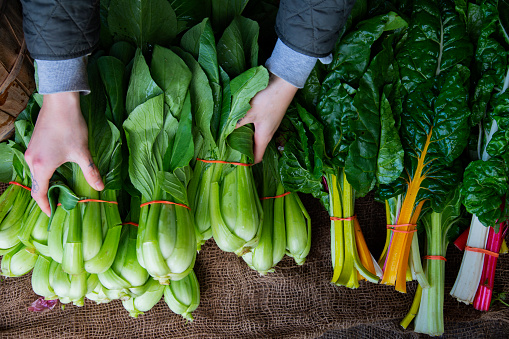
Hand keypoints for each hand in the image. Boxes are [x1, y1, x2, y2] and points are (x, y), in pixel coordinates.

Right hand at [24, 92, 103, 216]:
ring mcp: (31, 150)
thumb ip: (91, 171)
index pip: (39, 193)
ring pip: (35, 173)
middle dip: (46, 195)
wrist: (60, 102)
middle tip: (59, 203)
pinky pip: (36, 163)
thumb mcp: (83, 152)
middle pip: (36, 184)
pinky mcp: (34, 143)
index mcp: (41, 166)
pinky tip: (57, 171)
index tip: (52, 214)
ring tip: (59, 189)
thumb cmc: (71, 127)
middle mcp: (32, 160)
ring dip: (45, 183)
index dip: (45, 205)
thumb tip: (100, 188)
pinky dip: (44, 171)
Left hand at [236, 73, 297, 162]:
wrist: (283, 82)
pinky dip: (249, 127)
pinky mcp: (269, 115)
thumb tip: (223, 132)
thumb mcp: (249, 112)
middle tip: (228, 148)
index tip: (235, 162)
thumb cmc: (268, 100)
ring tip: (230, 135)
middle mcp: (268, 133)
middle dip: (243, 149)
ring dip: (245, 137)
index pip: (257, 157)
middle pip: (255, 147)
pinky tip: (239, 120)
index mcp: (264, 137)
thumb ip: (236, 123)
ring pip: (255, 136)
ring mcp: (269, 124)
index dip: (247, 162)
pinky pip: (257, 126)